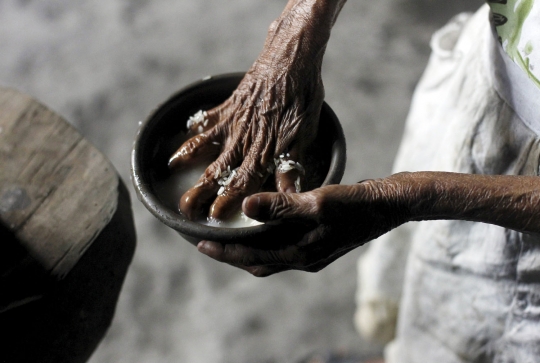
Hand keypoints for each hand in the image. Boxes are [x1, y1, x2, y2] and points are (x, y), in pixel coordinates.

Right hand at [168, 2, 333, 220]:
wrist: (292, 59)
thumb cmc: (303, 99)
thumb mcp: (304, 135)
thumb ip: (292, 167)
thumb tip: (289, 194)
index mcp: (263, 152)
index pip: (241, 184)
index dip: (226, 201)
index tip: (212, 216)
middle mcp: (243, 141)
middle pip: (217, 172)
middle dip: (199, 191)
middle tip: (184, 208)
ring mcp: (232, 122)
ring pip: (205, 146)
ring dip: (187, 158)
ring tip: (171, 168)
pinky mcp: (228, 105)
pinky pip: (206, 117)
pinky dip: (195, 125)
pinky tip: (186, 130)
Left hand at [197, 179, 409, 276]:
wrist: (388, 205)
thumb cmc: (356, 204)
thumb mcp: (318, 202)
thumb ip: (281, 206)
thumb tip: (246, 207)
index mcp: (300, 254)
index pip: (251, 258)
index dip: (223, 252)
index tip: (199, 244)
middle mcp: (303, 258)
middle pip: (257, 262)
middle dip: (231, 254)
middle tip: (207, 243)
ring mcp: (312, 253)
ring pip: (270, 257)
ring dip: (248, 249)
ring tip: (229, 236)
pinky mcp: (318, 243)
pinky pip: (283, 248)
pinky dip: (266, 241)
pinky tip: (263, 227)